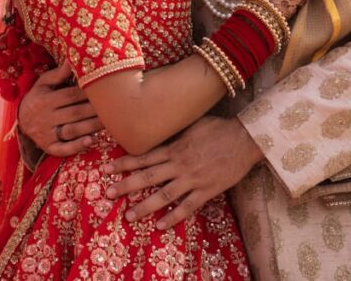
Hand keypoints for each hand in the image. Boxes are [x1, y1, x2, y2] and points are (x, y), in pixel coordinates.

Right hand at [17, 64, 102, 156]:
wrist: (20, 120)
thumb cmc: (38, 97)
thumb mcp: (43, 83)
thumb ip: (59, 74)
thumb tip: (73, 59)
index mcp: (45, 100)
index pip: (70, 96)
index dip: (88, 93)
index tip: (104, 90)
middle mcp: (45, 117)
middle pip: (74, 113)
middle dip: (94, 111)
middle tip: (113, 107)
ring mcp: (46, 134)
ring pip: (72, 131)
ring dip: (90, 127)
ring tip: (107, 123)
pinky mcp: (49, 147)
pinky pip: (63, 149)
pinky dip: (77, 146)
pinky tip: (91, 141)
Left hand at [103, 116, 261, 228]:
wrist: (244, 139)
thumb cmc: (217, 128)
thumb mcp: (190, 124)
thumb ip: (172, 132)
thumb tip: (154, 129)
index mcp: (174, 148)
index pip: (143, 157)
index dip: (123, 163)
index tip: (106, 168)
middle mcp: (179, 164)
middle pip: (148, 177)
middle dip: (126, 185)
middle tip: (108, 193)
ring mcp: (193, 179)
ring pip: (164, 195)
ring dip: (145, 206)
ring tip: (129, 216)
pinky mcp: (207, 190)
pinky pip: (188, 206)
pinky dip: (174, 217)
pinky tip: (161, 225)